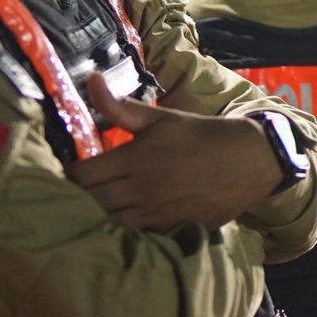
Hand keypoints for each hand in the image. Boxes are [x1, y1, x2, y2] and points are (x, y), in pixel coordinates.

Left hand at [66, 73, 281, 230]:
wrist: (247, 161)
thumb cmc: (201, 135)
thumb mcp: (160, 118)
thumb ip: (120, 107)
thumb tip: (93, 79)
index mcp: (135, 158)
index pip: (81, 174)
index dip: (69, 171)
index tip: (69, 166)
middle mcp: (140, 189)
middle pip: (89, 202)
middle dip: (75, 195)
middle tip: (73, 188)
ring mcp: (154, 214)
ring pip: (107, 223)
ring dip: (95, 215)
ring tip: (90, 206)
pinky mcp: (168, 229)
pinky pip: (132, 237)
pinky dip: (119, 231)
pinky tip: (118, 222)